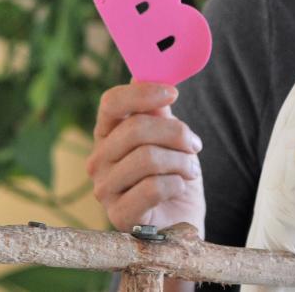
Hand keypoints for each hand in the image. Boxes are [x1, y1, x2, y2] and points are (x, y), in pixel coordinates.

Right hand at [86, 82, 206, 236]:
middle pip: (136, 128)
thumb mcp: (171, 139)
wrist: (182, 222)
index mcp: (108, 135)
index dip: (143, 93)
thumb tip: (147, 72)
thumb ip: (159, 110)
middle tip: (195, 145)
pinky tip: (179, 189)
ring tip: (190, 171)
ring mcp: (104, 189)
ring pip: (148, 158)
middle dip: (177, 134)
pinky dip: (177, 184)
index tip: (173, 93)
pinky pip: (154, 187)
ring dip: (182, 162)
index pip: (111, 103)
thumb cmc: (174, 176)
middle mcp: (99, 160)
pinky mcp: (118, 216)